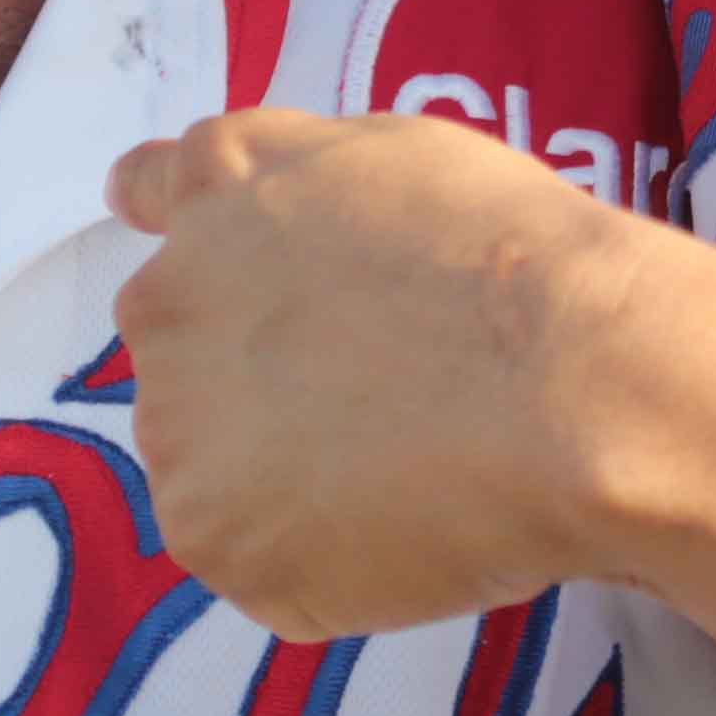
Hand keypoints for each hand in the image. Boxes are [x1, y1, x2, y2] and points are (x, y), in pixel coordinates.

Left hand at [105, 110, 655, 640]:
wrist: (563, 388)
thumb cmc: (511, 262)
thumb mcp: (398, 156)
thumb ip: (305, 182)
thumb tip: (256, 221)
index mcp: (219, 191)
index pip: (152, 192)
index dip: (194, 238)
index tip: (218, 270)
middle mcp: (167, 303)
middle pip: (188, 351)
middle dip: (257, 376)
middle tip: (378, 400)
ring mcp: (177, 430)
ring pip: (219, 466)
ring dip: (285, 474)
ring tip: (411, 468)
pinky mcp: (212, 539)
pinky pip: (262, 559)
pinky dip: (323, 558)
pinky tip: (408, 528)